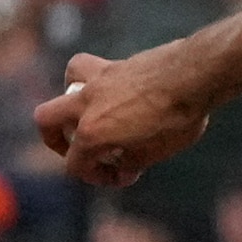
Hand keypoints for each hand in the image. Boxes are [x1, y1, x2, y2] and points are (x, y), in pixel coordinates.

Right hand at [41, 45, 214, 191]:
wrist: (196, 74)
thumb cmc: (179, 117)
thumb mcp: (157, 152)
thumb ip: (133, 162)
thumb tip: (124, 168)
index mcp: (93, 132)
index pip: (76, 164)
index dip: (96, 177)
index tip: (121, 176)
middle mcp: (86, 104)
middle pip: (45, 119)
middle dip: (54, 138)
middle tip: (78, 148)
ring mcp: (98, 80)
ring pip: (66, 84)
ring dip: (70, 101)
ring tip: (91, 113)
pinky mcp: (114, 64)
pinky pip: (89, 67)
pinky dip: (92, 80)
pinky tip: (111, 90)